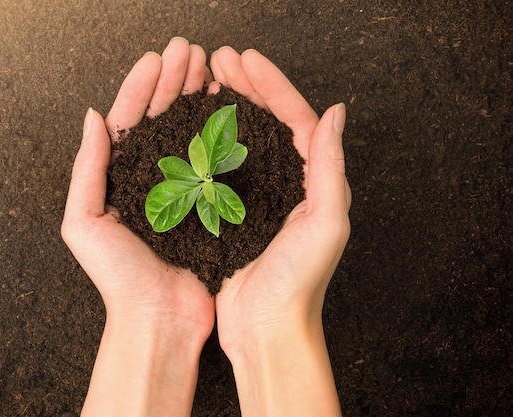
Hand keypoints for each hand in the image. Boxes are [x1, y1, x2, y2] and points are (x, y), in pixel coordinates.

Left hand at [61, 38, 214, 416]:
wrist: (159, 320)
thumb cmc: (119, 279)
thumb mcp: (84, 223)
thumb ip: (87, 169)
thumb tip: (93, 117)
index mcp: (119, 179)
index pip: (128, 120)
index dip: (142, 86)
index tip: (159, 59)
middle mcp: (151, 180)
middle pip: (161, 119)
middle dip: (173, 82)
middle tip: (189, 51)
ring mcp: (182, 191)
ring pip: (189, 132)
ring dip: (195, 98)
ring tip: (208, 68)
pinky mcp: (209, 206)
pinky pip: (213, 161)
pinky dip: (219, 133)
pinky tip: (227, 110)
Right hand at [211, 47, 350, 416]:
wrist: (267, 327)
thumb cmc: (300, 283)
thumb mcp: (326, 222)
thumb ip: (330, 166)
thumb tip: (336, 112)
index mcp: (314, 180)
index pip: (296, 117)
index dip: (272, 85)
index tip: (246, 60)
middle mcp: (288, 182)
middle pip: (268, 121)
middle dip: (247, 87)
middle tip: (222, 60)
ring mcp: (258, 195)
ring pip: (243, 138)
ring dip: (227, 108)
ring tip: (207, 83)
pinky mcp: (233, 212)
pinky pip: (223, 165)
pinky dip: (210, 141)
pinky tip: (194, 127)